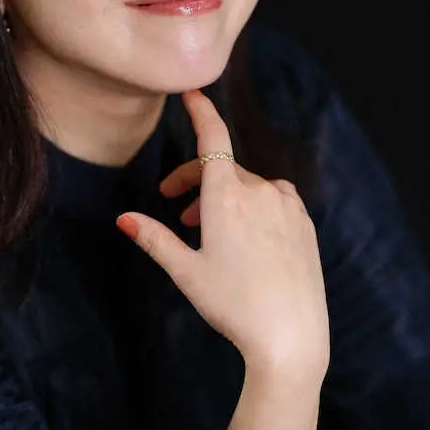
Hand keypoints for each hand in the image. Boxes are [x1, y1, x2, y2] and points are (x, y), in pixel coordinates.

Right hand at [117, 89, 328, 379]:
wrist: (290, 336)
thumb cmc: (233, 306)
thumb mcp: (186, 272)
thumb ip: (155, 239)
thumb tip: (124, 219)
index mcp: (227, 197)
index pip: (212, 138)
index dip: (201, 111)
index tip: (191, 93)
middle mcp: (261, 192)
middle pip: (224, 171)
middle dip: (198, 183)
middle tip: (179, 214)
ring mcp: (288, 206)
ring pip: (250, 187)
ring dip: (227, 198)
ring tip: (213, 233)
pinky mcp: (305, 224)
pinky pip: (275, 202)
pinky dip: (256, 208)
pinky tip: (248, 240)